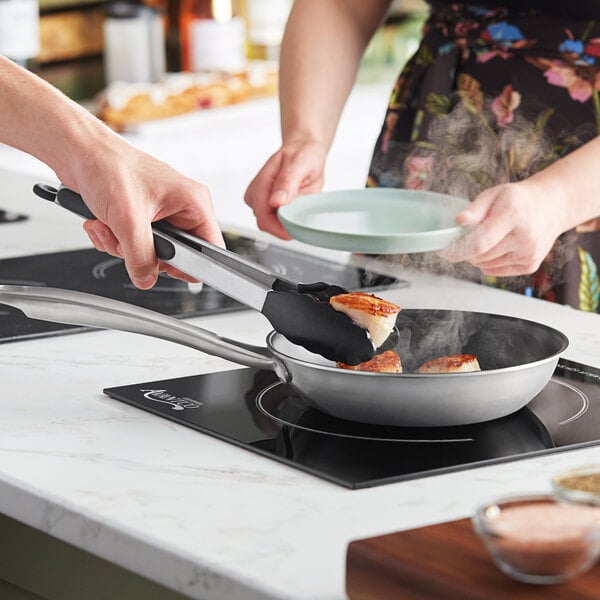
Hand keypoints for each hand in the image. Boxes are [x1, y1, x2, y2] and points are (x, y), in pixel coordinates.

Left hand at [64, 140, 223, 289]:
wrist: (78, 151)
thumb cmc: (108, 166)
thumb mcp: (129, 219)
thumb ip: (142, 257)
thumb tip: (146, 278)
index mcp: (193, 202)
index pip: (208, 247)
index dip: (190, 265)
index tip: (166, 268)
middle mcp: (180, 208)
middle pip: (175, 255)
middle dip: (143, 253)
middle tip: (127, 240)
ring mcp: (159, 213)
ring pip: (149, 253)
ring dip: (122, 247)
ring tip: (108, 226)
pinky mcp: (140, 217)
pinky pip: (133, 245)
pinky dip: (114, 239)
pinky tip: (103, 223)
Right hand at [244, 140, 326, 237]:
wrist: (305, 152)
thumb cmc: (302, 154)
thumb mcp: (299, 163)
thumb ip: (287, 182)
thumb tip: (276, 201)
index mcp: (261, 183)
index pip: (263, 216)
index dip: (279, 228)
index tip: (295, 229)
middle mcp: (257, 195)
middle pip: (266, 224)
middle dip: (285, 225)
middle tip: (303, 214)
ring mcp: (263, 203)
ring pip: (272, 226)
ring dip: (288, 222)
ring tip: (301, 206)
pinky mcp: (270, 208)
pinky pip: (279, 224)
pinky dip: (290, 221)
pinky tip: (298, 209)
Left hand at [439, 181, 567, 275]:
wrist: (552, 206)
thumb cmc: (518, 199)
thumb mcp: (495, 194)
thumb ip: (475, 209)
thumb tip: (458, 221)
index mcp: (513, 215)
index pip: (479, 243)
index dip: (458, 250)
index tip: (444, 251)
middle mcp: (524, 237)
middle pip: (481, 255)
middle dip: (467, 250)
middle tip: (466, 238)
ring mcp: (529, 253)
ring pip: (486, 265)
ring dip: (478, 256)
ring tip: (486, 239)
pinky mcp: (530, 265)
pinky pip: (497, 271)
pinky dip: (489, 263)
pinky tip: (496, 247)